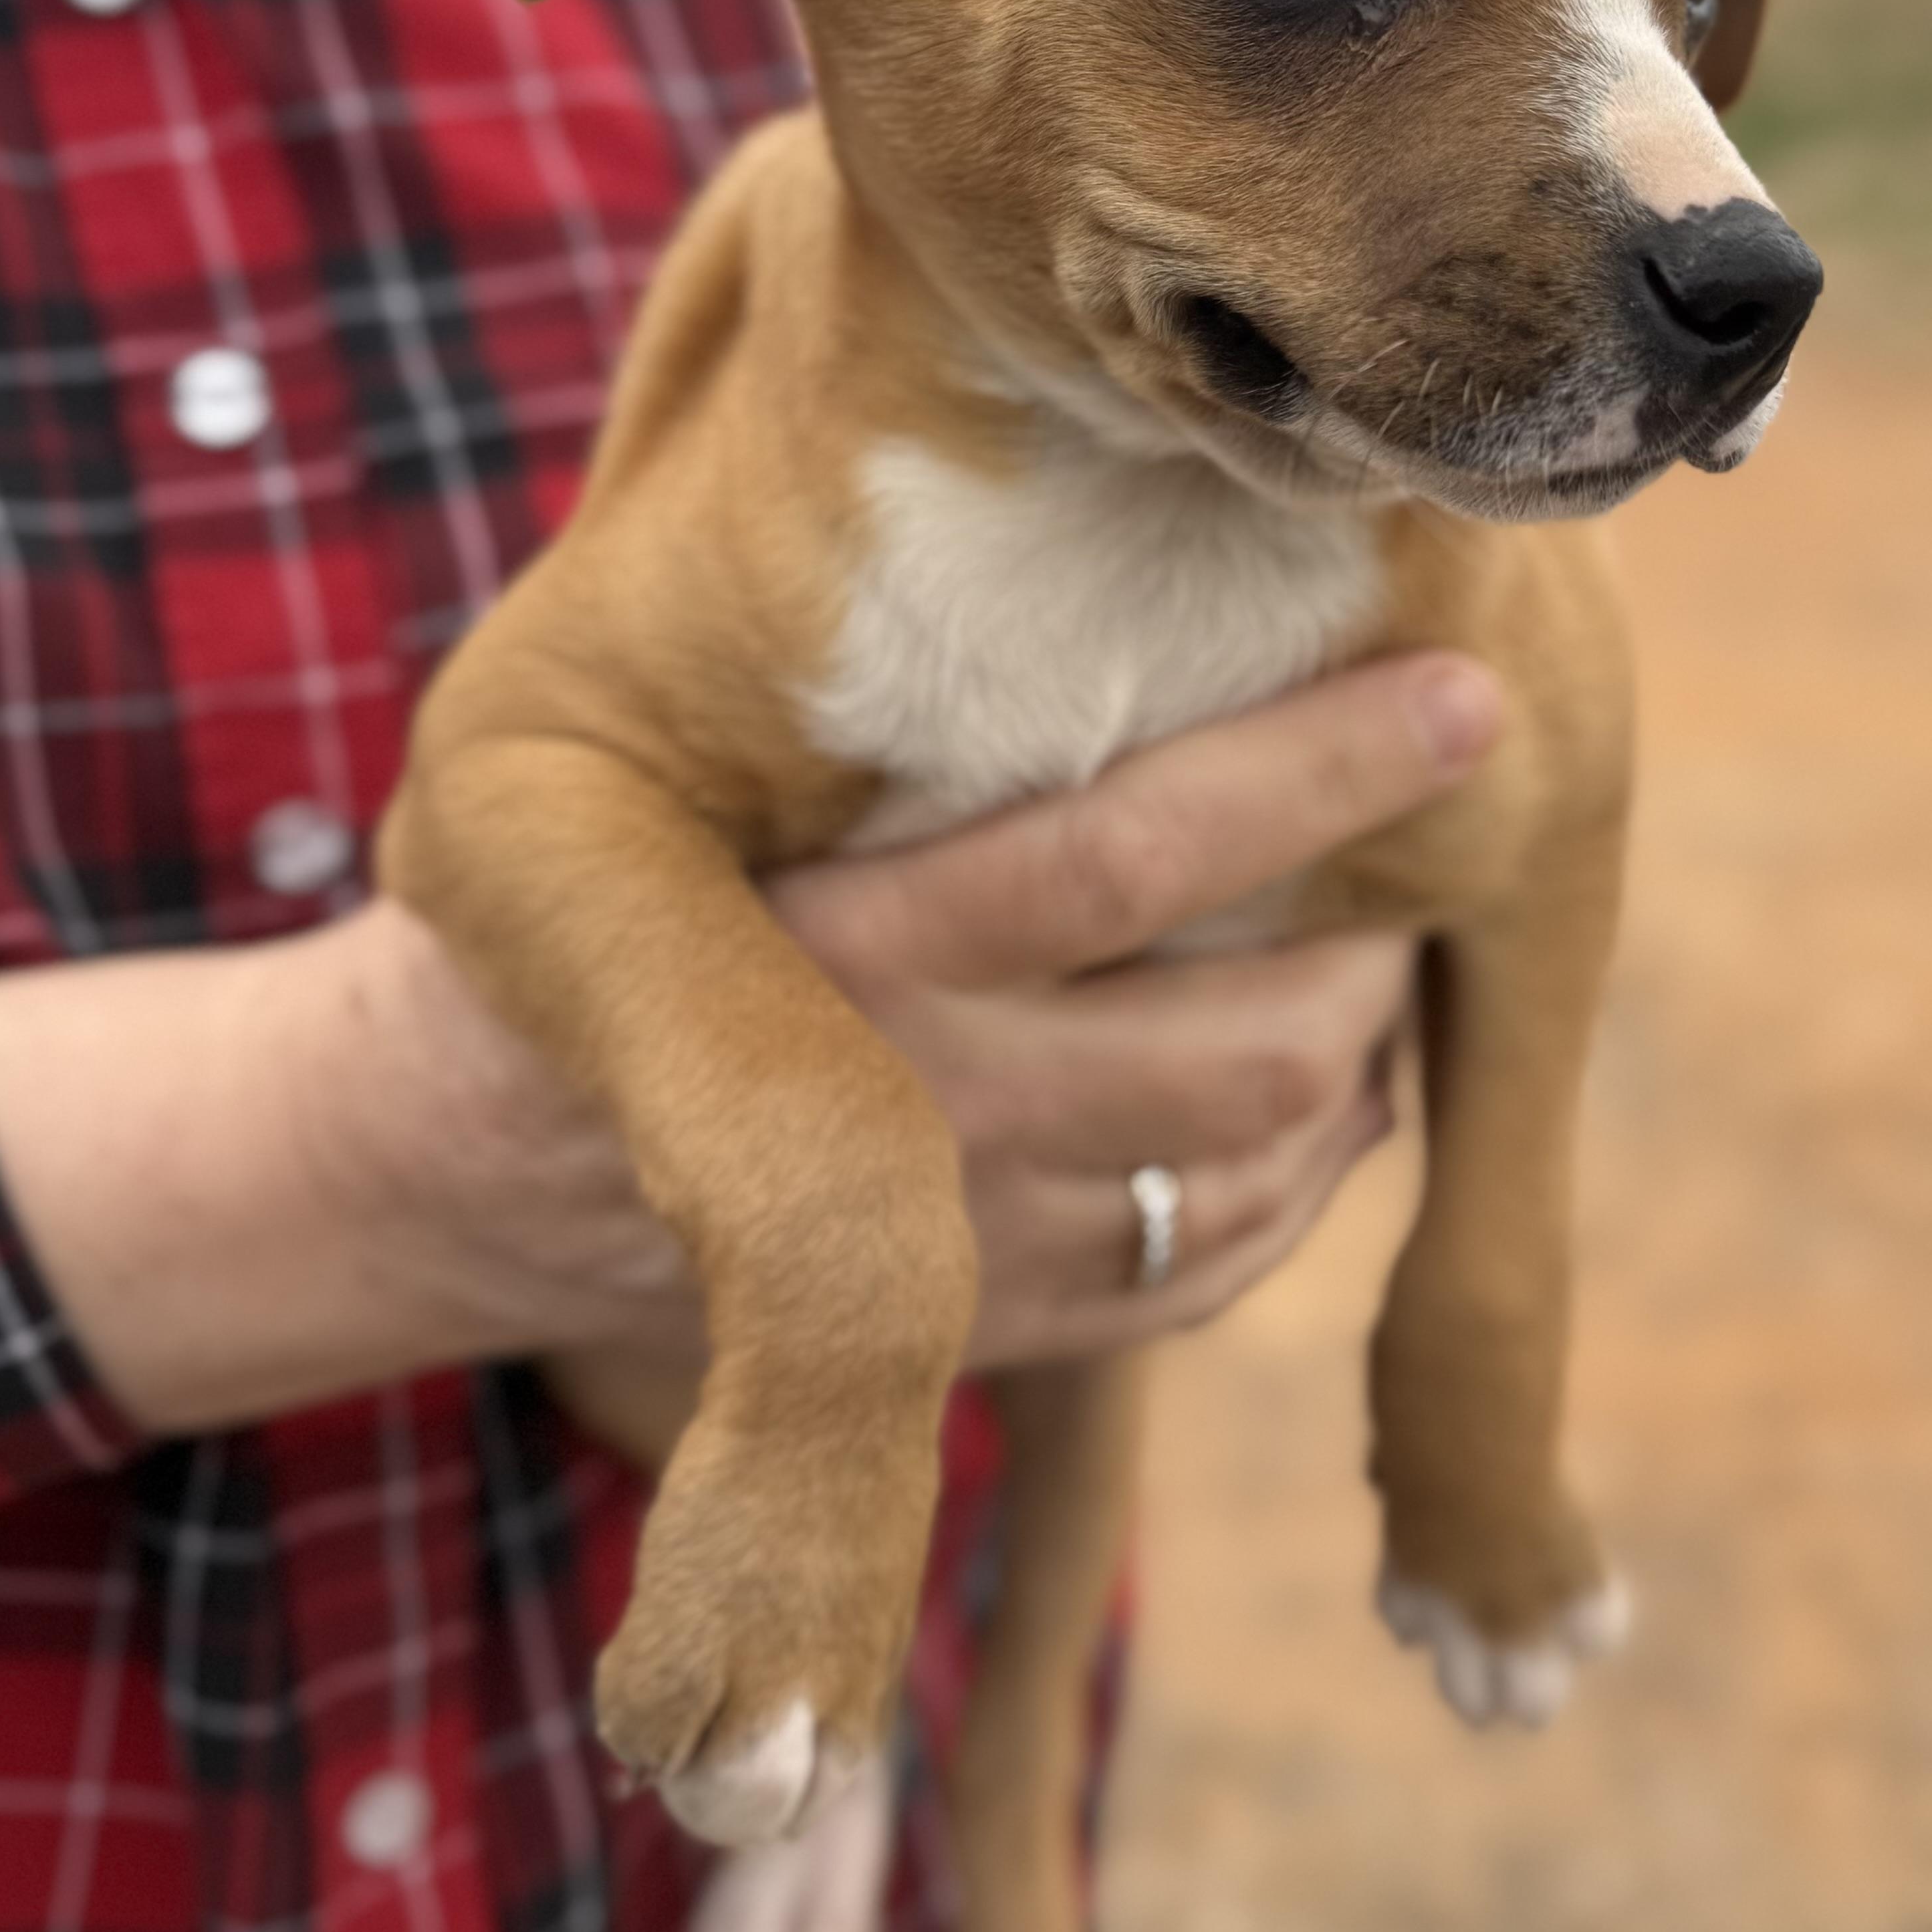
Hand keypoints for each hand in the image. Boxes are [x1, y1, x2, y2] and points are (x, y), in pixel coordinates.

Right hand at [0, 652, 1500, 1435]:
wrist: (461, 1155)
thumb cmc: (607, 902)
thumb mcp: (685, 777)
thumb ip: (898, 724)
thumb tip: (1144, 590)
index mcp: (848, 934)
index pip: (1126, 853)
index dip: (1317, 773)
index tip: (1471, 692)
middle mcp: (923, 1102)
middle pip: (1251, 1047)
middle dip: (1381, 955)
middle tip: (1436, 858)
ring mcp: (964, 1251)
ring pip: (1261, 1165)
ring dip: (1363, 1068)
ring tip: (1379, 966)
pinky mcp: (989, 1341)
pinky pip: (1212, 1270)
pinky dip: (1298, 1184)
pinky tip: (1310, 1102)